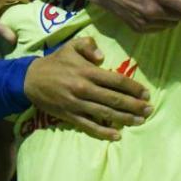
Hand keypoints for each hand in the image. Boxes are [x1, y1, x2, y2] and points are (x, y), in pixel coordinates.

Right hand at [25, 37, 152, 140]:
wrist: (31, 79)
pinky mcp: (70, 116)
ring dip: (125, 118)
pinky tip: (117, 135)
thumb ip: (88, 45)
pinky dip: (104, 131)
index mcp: (87, 71)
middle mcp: (84, 89)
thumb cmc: (55, 62)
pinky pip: (89, 126)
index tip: (146, 93)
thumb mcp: (71, 46)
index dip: (133, 87)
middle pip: (114, 99)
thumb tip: (102, 56)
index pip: (116, 80)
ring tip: (140, 121)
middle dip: (134, 105)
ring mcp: (77, 104)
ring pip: (105, 113)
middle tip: (150, 109)